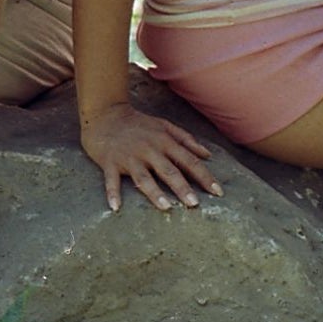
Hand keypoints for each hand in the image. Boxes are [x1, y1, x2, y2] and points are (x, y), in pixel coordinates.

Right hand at [80, 103, 220, 214]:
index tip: (217, 192)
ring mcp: (129, 157)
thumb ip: (186, 139)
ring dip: (154, 192)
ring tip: (166, 207)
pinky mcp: (110, 162)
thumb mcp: (164, 126)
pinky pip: (111, 180)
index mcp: (163, 141)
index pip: (188, 160)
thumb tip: (208, 155)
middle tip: (194, 204)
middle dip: (182, 187)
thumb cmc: (137, 123)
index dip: (204, 176)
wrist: (105, 114)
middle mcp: (148, 150)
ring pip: (143, 177)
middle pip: (168, 170)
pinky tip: (115, 207)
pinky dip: (112, 193)